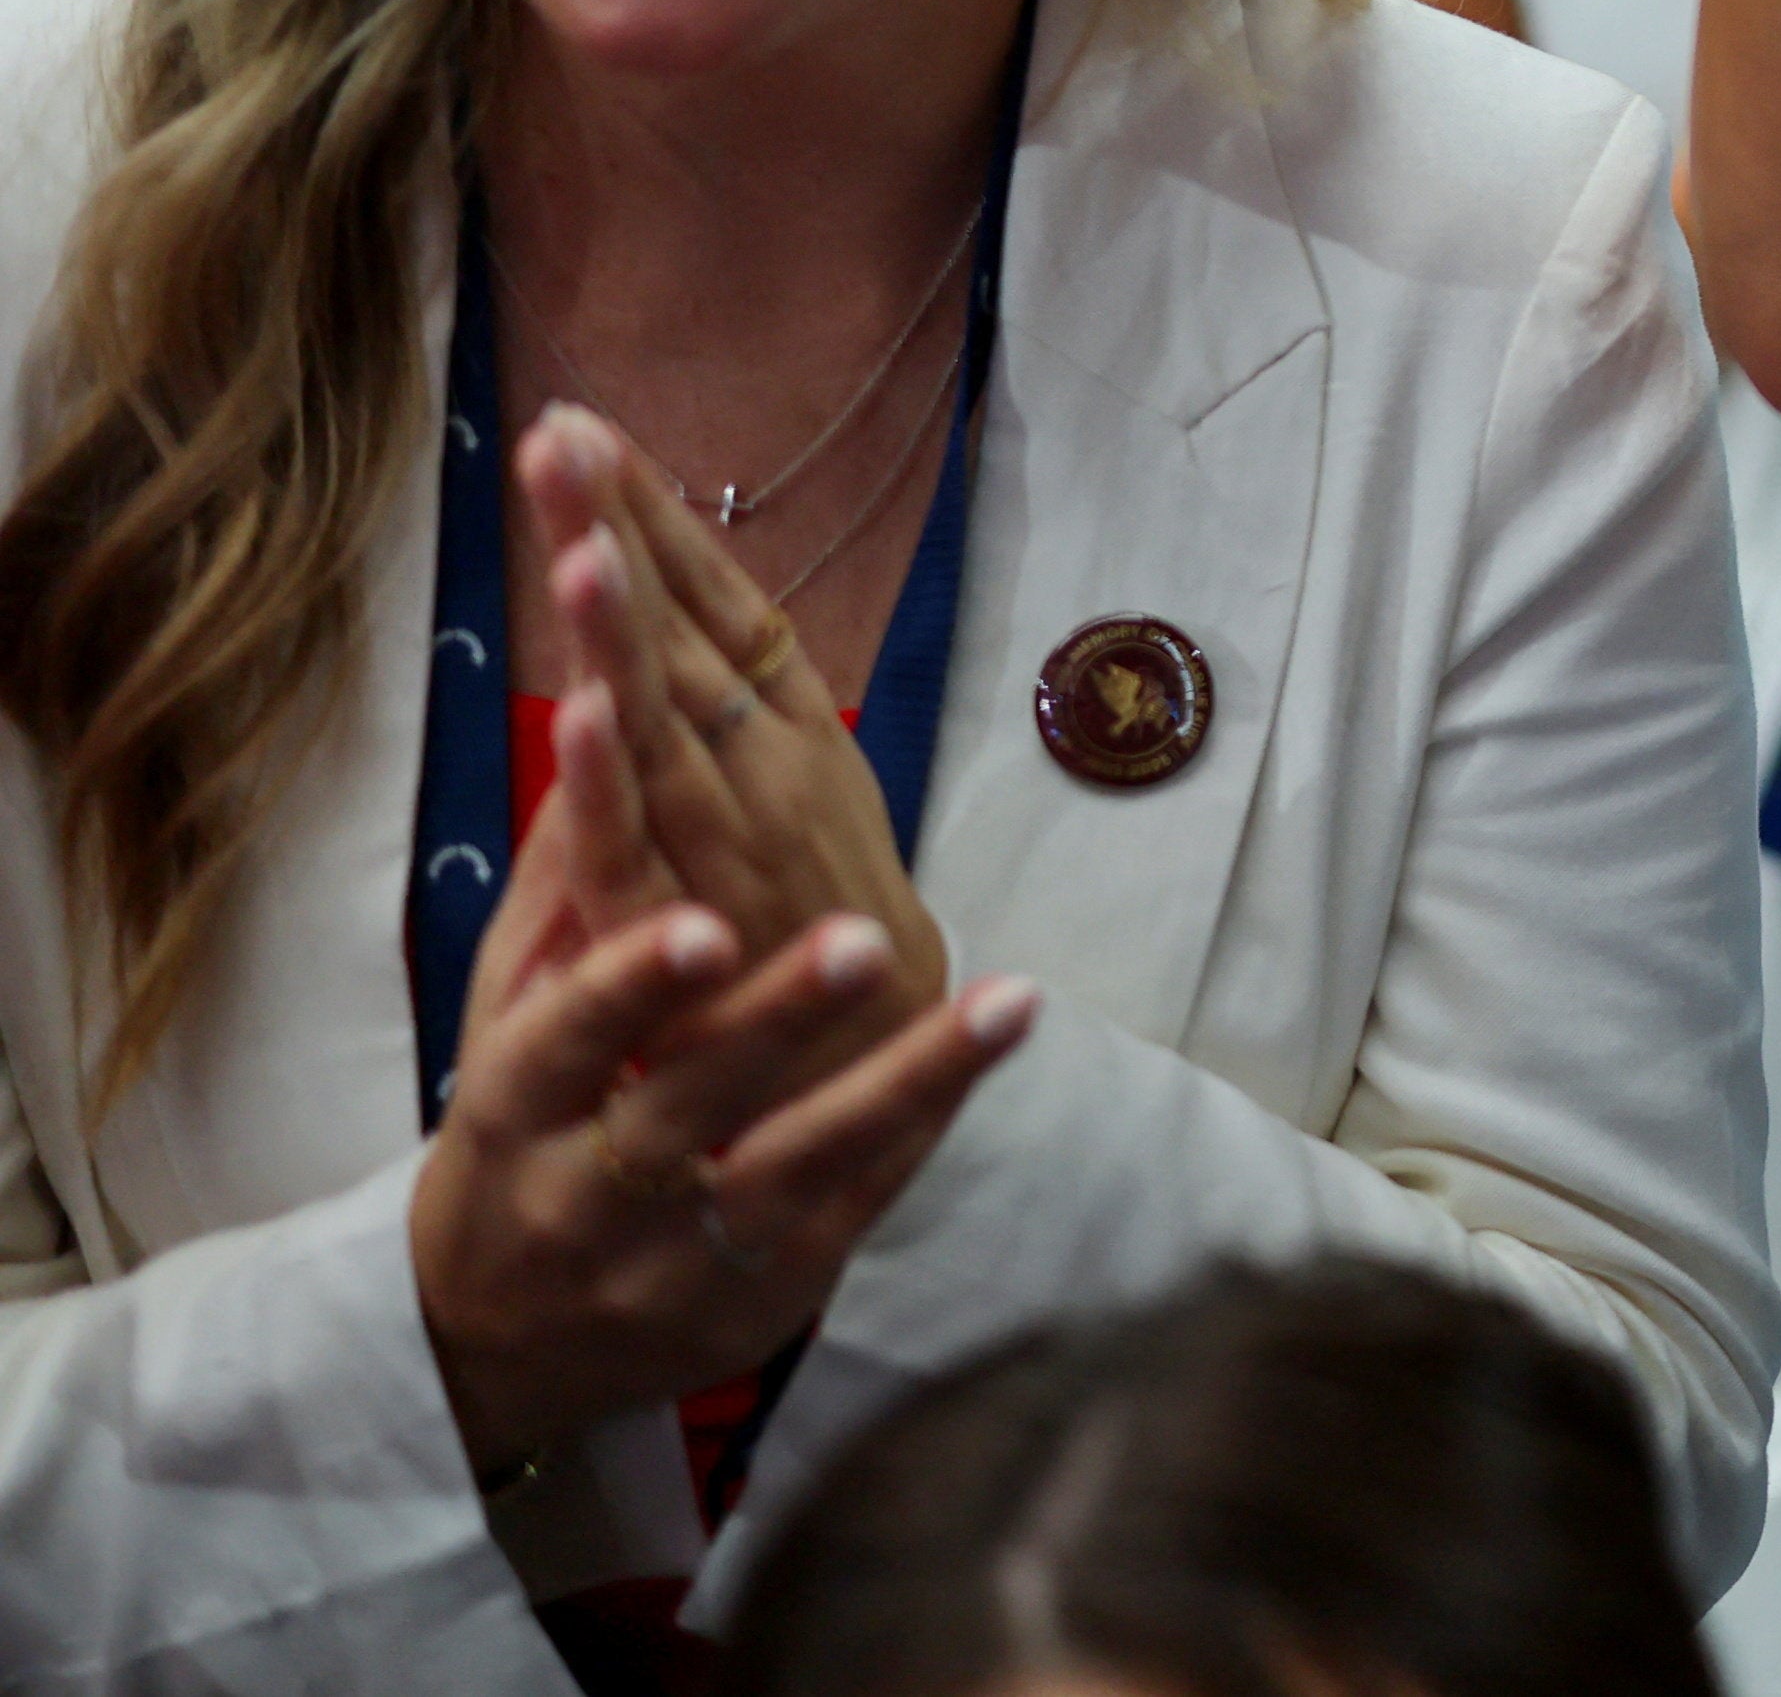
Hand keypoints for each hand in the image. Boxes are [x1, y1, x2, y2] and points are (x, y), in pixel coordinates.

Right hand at [410, 737, 1038, 1476]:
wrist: (488, 1344)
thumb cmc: (508, 1142)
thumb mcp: (499, 1028)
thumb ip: (561, 893)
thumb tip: (598, 722)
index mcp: (507, 1115)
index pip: (562, 1044)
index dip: (630, 985)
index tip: (703, 921)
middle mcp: (584, 1197)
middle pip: (685, 1105)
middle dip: (774, 1022)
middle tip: (865, 934)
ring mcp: (677, 1262)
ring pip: (796, 1170)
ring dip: (906, 1084)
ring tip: (1005, 1003)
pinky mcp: (762, 1295)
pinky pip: (855, 1205)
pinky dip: (923, 1124)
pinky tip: (991, 1047)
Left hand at [521, 410, 948, 1019]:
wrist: (879, 1081)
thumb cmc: (816, 928)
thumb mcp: (783, 800)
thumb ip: (715, 715)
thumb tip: (644, 614)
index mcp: (792, 731)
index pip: (719, 601)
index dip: (657, 519)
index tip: (589, 432)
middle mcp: (772, 770)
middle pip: (685, 634)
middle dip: (621, 535)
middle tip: (561, 437)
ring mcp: (735, 849)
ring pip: (667, 723)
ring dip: (623, 632)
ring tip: (578, 544)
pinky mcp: (688, 938)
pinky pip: (643, 850)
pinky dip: (620, 780)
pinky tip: (587, 712)